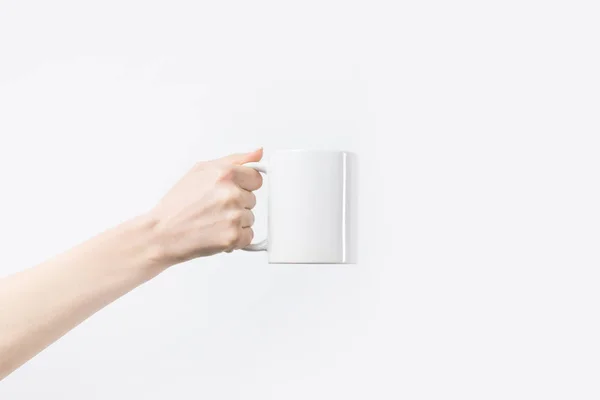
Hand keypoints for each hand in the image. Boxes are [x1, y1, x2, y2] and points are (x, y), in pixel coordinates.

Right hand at [148, 148, 263, 265]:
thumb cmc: (177, 204)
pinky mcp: (233, 237)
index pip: (256, 178)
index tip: (229, 191)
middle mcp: (231, 194)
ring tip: (212, 221)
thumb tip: (258, 153)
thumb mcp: (201, 170)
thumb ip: (234, 160)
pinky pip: (248, 236)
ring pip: (250, 218)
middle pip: (252, 199)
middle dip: (237, 204)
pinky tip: (217, 233)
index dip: (243, 186)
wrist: (162, 233)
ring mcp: (234, 216)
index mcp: (225, 174)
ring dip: (235, 222)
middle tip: (213, 208)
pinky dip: (235, 238)